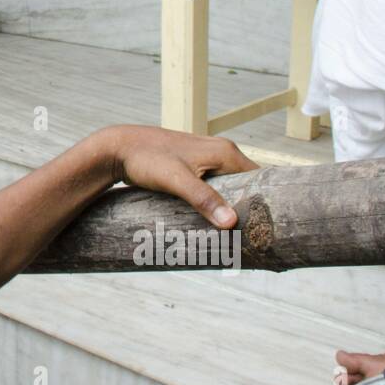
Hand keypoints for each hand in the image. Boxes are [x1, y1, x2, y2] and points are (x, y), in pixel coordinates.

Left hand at [109, 126, 256, 227]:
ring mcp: (206, 158)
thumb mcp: (176, 180)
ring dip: (230, 206)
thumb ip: (203, 198)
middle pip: (245, 184)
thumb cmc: (146, 160)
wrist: (117, 148)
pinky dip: (216, 202)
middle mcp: (220, 152)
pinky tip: (213, 220)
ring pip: (228, 186)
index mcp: (225, 152)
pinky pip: (213, 186)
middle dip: (248, 208)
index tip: (267, 227)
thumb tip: (232, 222)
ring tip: (234, 234)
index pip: (259, 179)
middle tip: (251, 237)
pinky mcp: (192, 166)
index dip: (263, 202)